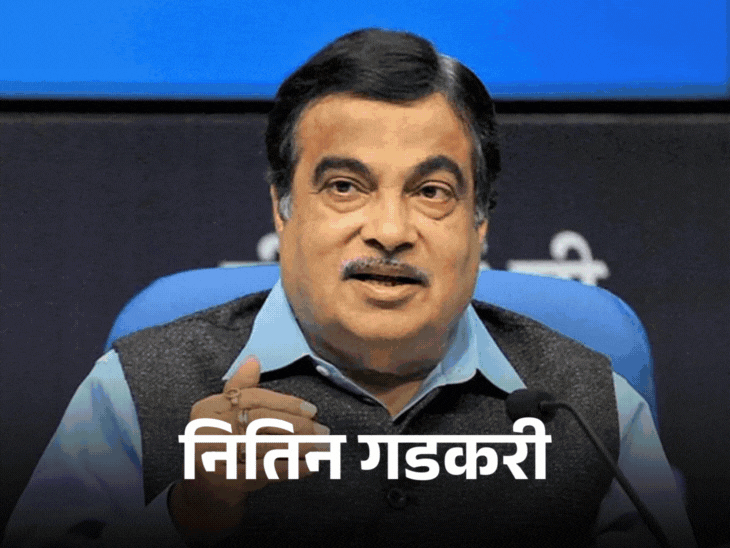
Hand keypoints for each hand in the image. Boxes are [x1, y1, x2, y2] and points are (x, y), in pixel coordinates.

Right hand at [169, 355, 327, 539]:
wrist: (208, 482)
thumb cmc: (223, 436)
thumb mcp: (224, 409)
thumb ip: (240, 386)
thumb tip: (254, 360)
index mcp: (207, 409)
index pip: (251, 399)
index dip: (284, 403)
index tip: (312, 409)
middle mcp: (207, 431)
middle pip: (260, 423)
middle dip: (296, 426)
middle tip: (323, 430)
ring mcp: (217, 457)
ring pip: (266, 448)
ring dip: (299, 447)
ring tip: (322, 446)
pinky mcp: (229, 479)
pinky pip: (266, 471)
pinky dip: (291, 468)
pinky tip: (311, 465)